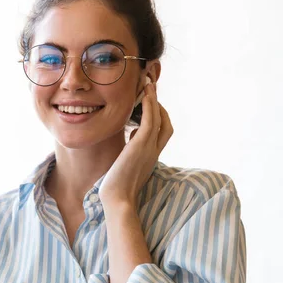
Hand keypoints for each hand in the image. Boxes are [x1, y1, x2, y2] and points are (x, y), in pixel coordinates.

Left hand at [98, 82, 172, 208]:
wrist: (118, 199)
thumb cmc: (117, 187)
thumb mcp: (127, 164)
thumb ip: (131, 150)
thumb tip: (131, 136)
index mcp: (151, 156)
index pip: (161, 132)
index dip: (158, 116)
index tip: (148, 105)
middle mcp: (154, 151)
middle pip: (165, 123)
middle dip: (159, 105)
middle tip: (150, 89)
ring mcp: (150, 148)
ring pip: (158, 118)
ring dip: (154, 99)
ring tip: (148, 84)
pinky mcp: (141, 145)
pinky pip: (150, 120)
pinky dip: (149, 105)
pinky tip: (145, 93)